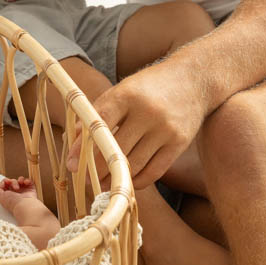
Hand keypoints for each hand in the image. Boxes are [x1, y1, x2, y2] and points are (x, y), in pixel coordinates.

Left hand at [0, 176, 37, 212]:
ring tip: (21, 183)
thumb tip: (3, 182)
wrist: (24, 205)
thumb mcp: (0, 196)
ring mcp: (24, 191)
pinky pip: (29, 181)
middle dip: (13, 181)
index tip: (7, 182)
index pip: (6, 185)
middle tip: (15, 187)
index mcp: (8, 195)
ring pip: (20, 180)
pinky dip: (27, 180)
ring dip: (20, 179)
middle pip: (13, 181)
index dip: (6, 182)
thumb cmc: (13, 202)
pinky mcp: (30, 189)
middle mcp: (16, 193)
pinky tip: (26, 183)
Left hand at [68, 56, 207, 188]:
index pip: (99, 124)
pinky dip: (137, 181)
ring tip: (102, 185)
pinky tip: (126, 181)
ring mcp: (165, 129)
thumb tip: (75, 141)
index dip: (83, 147)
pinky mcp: (179, 143)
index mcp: (127, 94)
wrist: (194, 79)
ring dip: (115, 179)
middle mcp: (147, 112)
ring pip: (133, 164)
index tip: (71, 164)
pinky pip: (154, 171)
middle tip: (84, 179)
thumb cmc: (149, 86)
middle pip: (115, 150)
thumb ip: (99, 113)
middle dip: (96, 169)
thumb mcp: (122, 90)